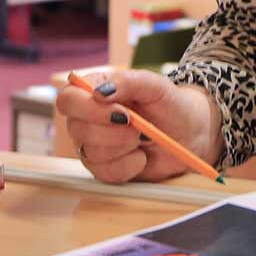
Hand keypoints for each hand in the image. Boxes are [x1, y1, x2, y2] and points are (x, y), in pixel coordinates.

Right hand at [55, 70, 220, 183]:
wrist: (188, 133)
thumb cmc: (169, 104)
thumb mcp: (154, 85)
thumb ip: (128, 81)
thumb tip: (99, 92)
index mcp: (93, 90)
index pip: (67, 99)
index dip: (87, 108)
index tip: (120, 112)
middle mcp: (87, 117)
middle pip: (75, 128)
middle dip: (111, 131)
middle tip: (138, 128)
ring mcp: (93, 144)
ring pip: (89, 152)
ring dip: (121, 148)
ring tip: (142, 139)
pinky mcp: (103, 168)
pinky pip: (103, 173)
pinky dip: (127, 166)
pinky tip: (141, 157)